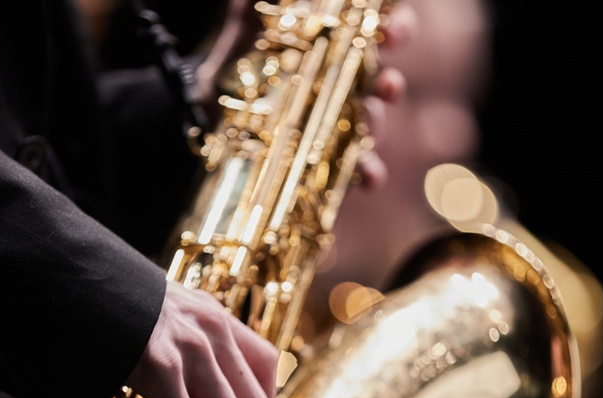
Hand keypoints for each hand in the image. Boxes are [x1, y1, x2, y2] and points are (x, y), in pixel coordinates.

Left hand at [194, 0, 416, 187]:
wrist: (206, 105)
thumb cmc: (232, 57)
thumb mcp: (243, 20)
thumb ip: (257, 1)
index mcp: (334, 46)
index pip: (377, 32)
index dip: (396, 28)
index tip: (391, 32)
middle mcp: (343, 83)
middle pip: (383, 80)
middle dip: (391, 83)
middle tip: (388, 85)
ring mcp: (337, 121)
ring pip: (371, 122)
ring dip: (378, 123)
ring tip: (370, 122)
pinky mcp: (327, 157)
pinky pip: (354, 166)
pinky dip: (368, 172)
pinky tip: (370, 176)